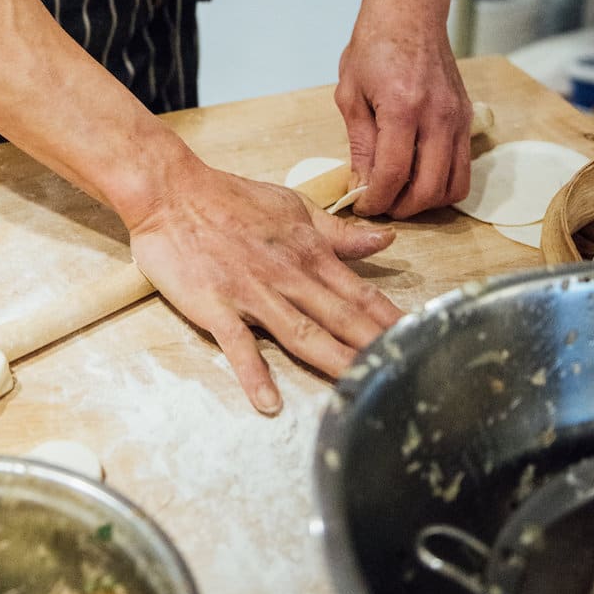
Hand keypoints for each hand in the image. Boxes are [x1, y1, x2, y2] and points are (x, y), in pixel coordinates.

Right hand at [126, 159, 402, 413]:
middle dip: (375, 348)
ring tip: (359, 391)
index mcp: (308, 253)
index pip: (360, 293)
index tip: (420, 343)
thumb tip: (386, 239)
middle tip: (406, 376)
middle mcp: (287, 275)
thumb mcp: (293, 207)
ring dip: (332, 361)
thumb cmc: (231, 198)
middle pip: (339, 318)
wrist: (172, 192)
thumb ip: (339, 233)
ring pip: (300, 333)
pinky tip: (269, 401)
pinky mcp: (215, 305)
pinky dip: (253, 372)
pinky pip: (237, 343)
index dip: (390, 321)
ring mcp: (251, 292)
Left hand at [336, 0, 471, 218]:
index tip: (362, 205)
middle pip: (428, 189)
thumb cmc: (373, 45)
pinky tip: (420, 176)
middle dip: (401, 208)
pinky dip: (443, 183)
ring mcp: (458, 118)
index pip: (394, 174)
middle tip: (381, 204)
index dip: (376, 199)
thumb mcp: (350, 93)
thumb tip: (362, 184)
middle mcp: (437, 117)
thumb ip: (360, 143)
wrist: (409, 12)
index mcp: (402, 108)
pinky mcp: (467, 118)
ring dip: (426, 201)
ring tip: (401, 194)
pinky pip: (463, 167)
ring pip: (454, 186)